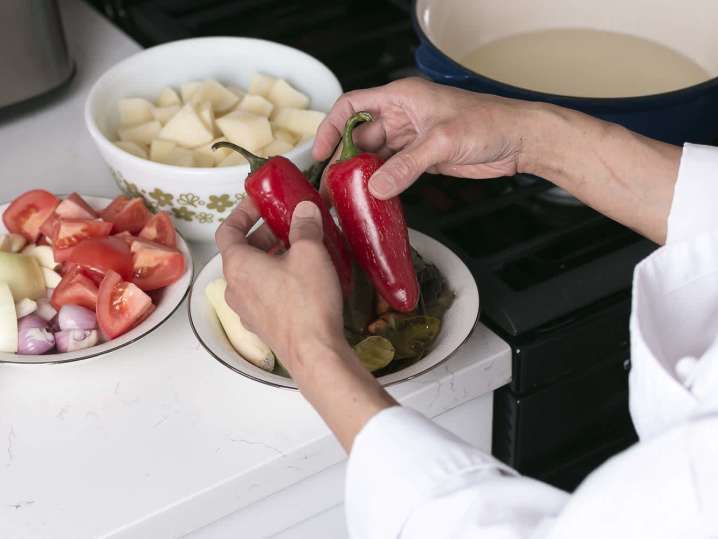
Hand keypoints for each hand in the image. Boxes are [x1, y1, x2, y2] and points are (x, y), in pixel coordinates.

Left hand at [216, 198, 344, 373]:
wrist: (314, 353)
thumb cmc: (306, 301)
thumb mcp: (310, 253)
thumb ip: (305, 226)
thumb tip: (304, 209)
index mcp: (237, 265)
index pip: (227, 230)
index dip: (242, 212)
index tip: (260, 203)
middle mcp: (235, 288)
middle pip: (240, 252)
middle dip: (263, 234)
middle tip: (286, 224)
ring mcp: (246, 310)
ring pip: (252, 275)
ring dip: (270, 258)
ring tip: (298, 249)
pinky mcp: (262, 326)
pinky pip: (262, 294)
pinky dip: (275, 280)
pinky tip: (301, 279)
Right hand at [313, 77, 531, 198]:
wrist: (519, 140)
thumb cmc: (489, 123)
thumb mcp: (442, 141)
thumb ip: (407, 165)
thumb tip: (376, 187)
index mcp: (402, 97)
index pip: (353, 106)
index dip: (332, 127)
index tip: (321, 153)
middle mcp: (402, 116)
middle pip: (360, 136)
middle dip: (344, 160)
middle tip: (332, 187)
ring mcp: (411, 139)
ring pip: (375, 157)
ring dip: (362, 176)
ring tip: (348, 198)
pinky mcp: (422, 159)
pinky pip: (393, 171)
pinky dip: (382, 184)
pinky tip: (373, 199)